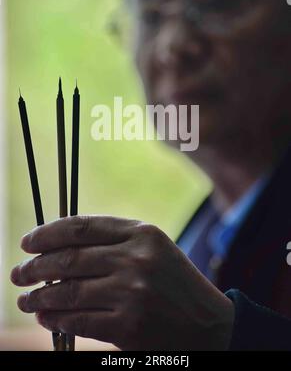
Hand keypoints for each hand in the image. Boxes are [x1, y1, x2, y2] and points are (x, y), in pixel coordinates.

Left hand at [11, 215, 233, 349]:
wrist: (209, 323)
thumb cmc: (174, 282)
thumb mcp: (151, 248)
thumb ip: (112, 241)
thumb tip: (58, 247)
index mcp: (142, 232)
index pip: (82, 227)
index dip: (48, 233)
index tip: (28, 242)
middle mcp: (136, 258)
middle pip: (69, 258)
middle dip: (35, 266)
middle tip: (18, 273)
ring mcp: (132, 292)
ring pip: (68, 291)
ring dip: (39, 296)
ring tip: (25, 298)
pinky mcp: (128, 326)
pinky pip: (78, 320)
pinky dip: (55, 319)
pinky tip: (45, 316)